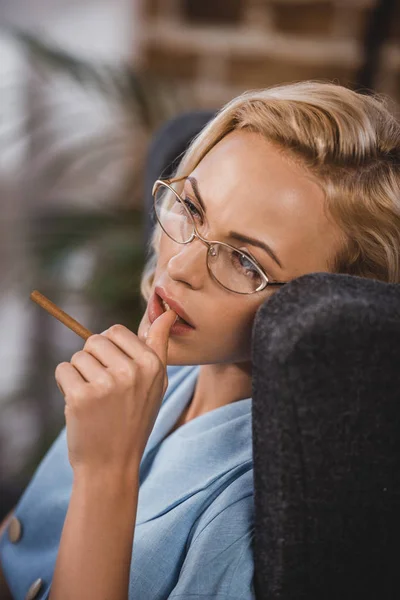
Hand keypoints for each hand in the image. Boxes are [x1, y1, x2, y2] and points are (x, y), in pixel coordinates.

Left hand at [55, 309, 177, 478]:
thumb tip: (167, 312)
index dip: (109, 349)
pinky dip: (65, 384)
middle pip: (95, 340)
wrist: (112, 464)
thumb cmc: (135, 419)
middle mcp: (132, 371)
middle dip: (93, 360)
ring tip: (94, 400)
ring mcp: (106, 384)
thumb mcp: (156, 383)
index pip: (116, 330)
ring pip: (78, 356)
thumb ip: (159, 346)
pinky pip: (63, 370)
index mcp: (152, 364)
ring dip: (79, 374)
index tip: (115, 372)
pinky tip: (79, 405)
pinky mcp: (81, 396)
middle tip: (104, 389)